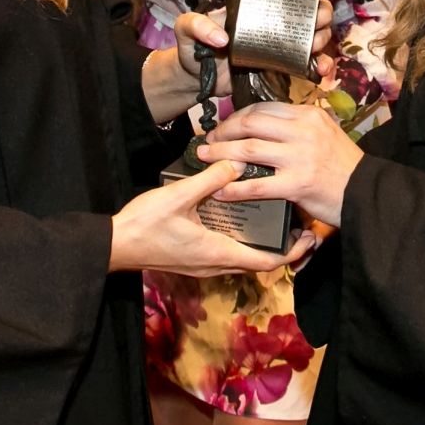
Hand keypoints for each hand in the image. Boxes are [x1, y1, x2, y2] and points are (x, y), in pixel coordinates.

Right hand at [110, 159, 317, 276]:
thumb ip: (211, 179)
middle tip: (301, 225)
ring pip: (245, 258)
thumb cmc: (145, 224)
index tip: (309, 236)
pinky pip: (230, 253)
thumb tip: (239, 161)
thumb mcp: (178, 196)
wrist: (115, 245)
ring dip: (264, 244)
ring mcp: (205, 263)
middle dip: (284, 248)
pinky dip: (246, 240)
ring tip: (277, 219)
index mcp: (218, 252)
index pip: (267, 261)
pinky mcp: (196, 258)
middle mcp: (216, 263)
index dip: (293, 252)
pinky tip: (244, 219)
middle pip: (260, 262)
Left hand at [148, 0, 339, 120]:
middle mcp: (273, 22)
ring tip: (313, 45)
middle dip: (321, 12)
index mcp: (256, 5)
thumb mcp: (186, 29)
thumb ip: (196, 25)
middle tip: (316, 19)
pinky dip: (318, 66)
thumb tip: (221, 37)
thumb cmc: (192, 47)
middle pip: (310, 12)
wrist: (195, 80)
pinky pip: (306, 64)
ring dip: (321, 38)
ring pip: (314, 36)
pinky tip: (321, 70)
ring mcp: (279, 45)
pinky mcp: (281, 68)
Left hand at [198, 101, 363, 228]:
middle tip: (208, 142)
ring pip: (248, 149)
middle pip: (250, 123)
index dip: (236, 117)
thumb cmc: (344, 167)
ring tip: (205, 159)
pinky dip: (234, 187)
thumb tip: (263, 128)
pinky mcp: (297, 184)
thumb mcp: (325, 135)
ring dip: (220, 154)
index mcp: (309, 115)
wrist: (368, 194)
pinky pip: (256, 185)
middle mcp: (303, 131)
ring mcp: (300, 157)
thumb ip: (298, 128)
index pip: (263, 109)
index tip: (223, 127)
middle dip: (223, 132)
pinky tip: (220, 191)